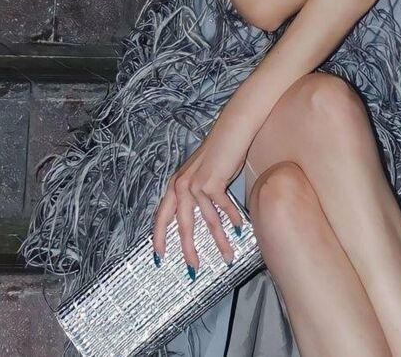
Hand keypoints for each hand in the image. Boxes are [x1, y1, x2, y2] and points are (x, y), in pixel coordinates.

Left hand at [152, 114, 247, 274]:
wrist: (232, 130)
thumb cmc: (219, 151)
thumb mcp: (200, 172)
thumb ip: (195, 192)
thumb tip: (199, 216)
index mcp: (176, 184)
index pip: (162, 216)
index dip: (159, 237)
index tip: (159, 257)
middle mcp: (182, 185)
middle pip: (182, 225)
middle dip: (188, 249)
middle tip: (193, 269)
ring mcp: (196, 183)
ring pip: (208, 221)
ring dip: (219, 240)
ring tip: (228, 255)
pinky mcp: (212, 182)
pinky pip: (223, 208)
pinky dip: (233, 219)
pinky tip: (241, 228)